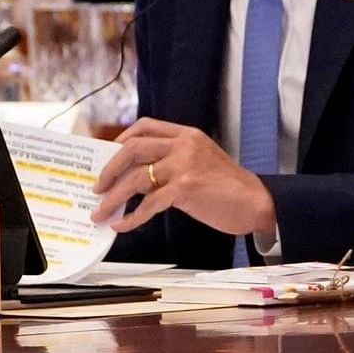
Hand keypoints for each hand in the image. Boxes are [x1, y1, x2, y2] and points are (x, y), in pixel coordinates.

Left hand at [92, 119, 278, 238]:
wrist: (257, 202)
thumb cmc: (229, 188)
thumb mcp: (201, 163)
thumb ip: (175, 162)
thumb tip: (139, 178)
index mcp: (187, 135)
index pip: (145, 127)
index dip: (121, 140)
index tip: (108, 155)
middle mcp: (183, 145)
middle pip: (133, 149)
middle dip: (109, 169)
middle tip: (96, 187)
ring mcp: (184, 165)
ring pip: (136, 177)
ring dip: (113, 197)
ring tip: (100, 212)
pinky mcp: (186, 188)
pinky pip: (149, 203)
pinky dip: (132, 217)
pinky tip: (122, 225)